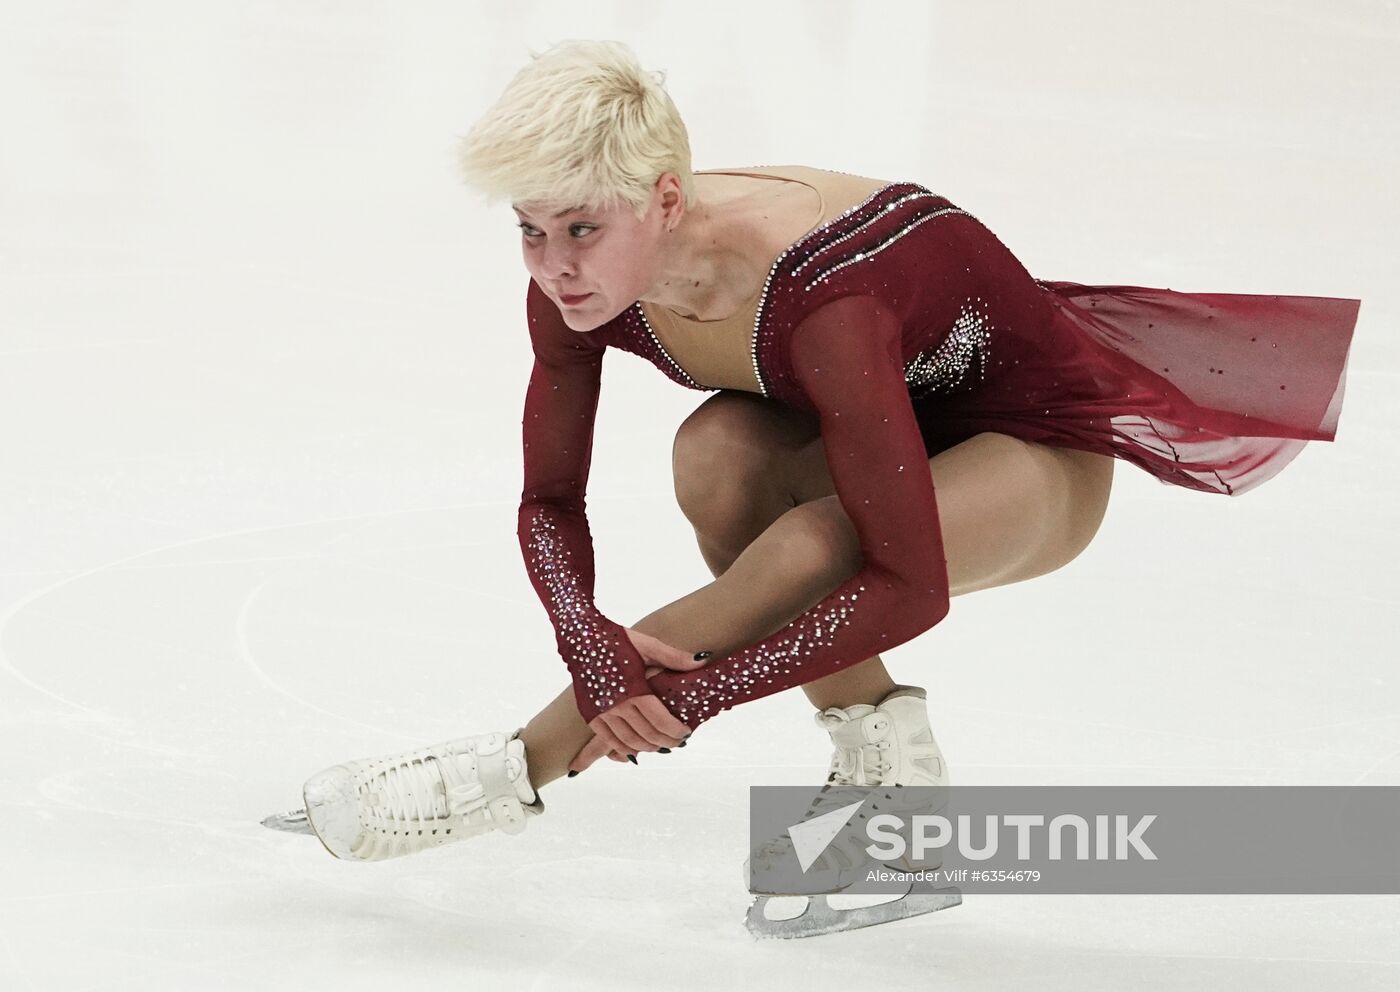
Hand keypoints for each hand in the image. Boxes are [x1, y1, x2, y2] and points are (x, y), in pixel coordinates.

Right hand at [568, 628, 707, 774]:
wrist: (581, 637)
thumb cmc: (617, 639)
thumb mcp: (648, 645)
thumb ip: (675, 657)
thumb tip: (702, 661)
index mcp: (635, 690)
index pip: (661, 722)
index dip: (676, 731)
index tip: (686, 732)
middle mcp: (617, 706)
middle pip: (647, 735)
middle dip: (666, 742)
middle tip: (679, 742)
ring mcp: (602, 712)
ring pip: (629, 742)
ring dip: (647, 748)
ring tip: (660, 745)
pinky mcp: (590, 715)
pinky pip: (608, 740)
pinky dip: (624, 749)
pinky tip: (635, 750)